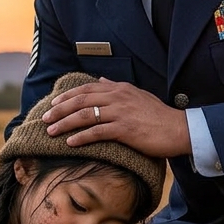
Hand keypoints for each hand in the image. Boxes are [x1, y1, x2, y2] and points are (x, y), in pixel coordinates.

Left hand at [42, 78, 190, 156]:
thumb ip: (118, 88)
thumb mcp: (138, 95)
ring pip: (84, 115)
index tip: (53, 104)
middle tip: (44, 119)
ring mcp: (120, 113)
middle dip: (59, 110)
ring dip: (64, 124)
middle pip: (80, 101)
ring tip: (50, 132)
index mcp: (119, 89)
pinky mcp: (125, 129)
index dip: (67, 97)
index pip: (86, 89)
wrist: (179, 129)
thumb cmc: (159, 116)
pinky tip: (70, 143)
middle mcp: (117, 97)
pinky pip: (97, 132)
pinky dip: (81, 137)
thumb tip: (102, 81)